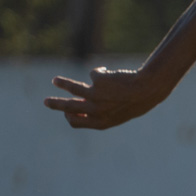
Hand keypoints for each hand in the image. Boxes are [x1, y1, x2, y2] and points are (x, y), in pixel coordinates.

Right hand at [44, 68, 169, 129]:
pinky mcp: (98, 80)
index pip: (75, 122)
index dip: (70, 116)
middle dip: (55, 104)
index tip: (66, 111)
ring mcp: (96, 95)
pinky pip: (95, 73)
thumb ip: (98, 114)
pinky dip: (102, 72)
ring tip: (55, 80)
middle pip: (68, 108)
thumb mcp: (117, 113)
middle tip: (45, 101)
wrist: (149, 88)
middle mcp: (95, 110)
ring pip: (72, 89)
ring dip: (62, 84)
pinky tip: (113, 74)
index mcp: (100, 123)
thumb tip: (74, 108)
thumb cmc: (135, 102)